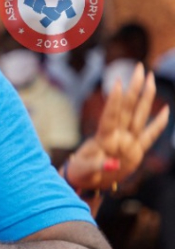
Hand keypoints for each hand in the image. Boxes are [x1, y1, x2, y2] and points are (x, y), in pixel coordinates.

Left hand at [65, 63, 169, 190]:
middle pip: (127, 108)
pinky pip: (149, 135)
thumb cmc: (82, 173)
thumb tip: (113, 166)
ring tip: (149, 79)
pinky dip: (158, 124)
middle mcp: (116, 135)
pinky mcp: (135, 150)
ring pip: (138, 115)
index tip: (116, 83)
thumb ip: (99, 167)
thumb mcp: (87, 171)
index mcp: (103, 138)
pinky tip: (166, 110)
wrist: (87, 181)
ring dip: (145, 98)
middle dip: (134, 88)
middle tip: (139, 67)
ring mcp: (127, 141)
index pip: (111, 116)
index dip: (114, 101)